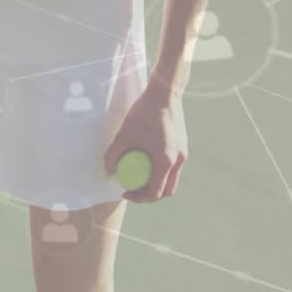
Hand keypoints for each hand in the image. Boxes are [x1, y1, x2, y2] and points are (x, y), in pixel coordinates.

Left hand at [103, 84, 187, 202]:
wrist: (164, 93)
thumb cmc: (143, 113)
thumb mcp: (123, 135)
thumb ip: (113, 156)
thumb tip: (108, 172)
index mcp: (166, 161)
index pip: (155, 192)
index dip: (138, 198)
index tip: (124, 193)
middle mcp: (178, 160)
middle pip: (166, 190)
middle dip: (149, 195)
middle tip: (131, 190)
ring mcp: (183, 153)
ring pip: (171, 179)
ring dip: (155, 183)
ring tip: (137, 177)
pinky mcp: (182, 146)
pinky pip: (172, 166)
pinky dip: (160, 171)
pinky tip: (145, 162)